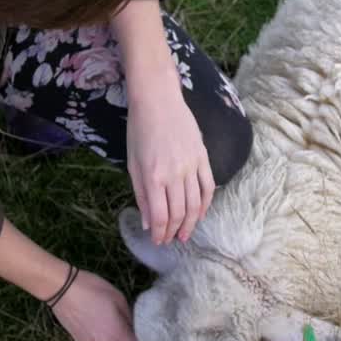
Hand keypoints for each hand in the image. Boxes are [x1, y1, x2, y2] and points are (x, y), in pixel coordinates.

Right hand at [50, 269, 142, 340]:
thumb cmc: (93, 289)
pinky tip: (96, 324)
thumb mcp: (118, 297)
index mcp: (116, 333)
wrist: (61, 289)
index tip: (145, 340)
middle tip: (132, 338)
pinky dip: (101, 340)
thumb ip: (129, 316)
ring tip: (114, 328)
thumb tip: (133, 327)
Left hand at [127, 90, 215, 245]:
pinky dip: (206, 204)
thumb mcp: (132, 163)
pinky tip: (200, 213)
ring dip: (191, 223)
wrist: (158, 99)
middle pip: (179, 213)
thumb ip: (141, 194)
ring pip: (196, 204)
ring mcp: (191, 165)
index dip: (160, 233)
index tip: (158, 241)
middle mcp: (174, 174)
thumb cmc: (139, 130)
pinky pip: (208, 187)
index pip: (161, 216)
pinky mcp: (203, 157)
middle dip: (174, 231)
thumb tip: (148, 223)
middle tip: (171, 240)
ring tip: (186, 233)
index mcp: (153, 176)